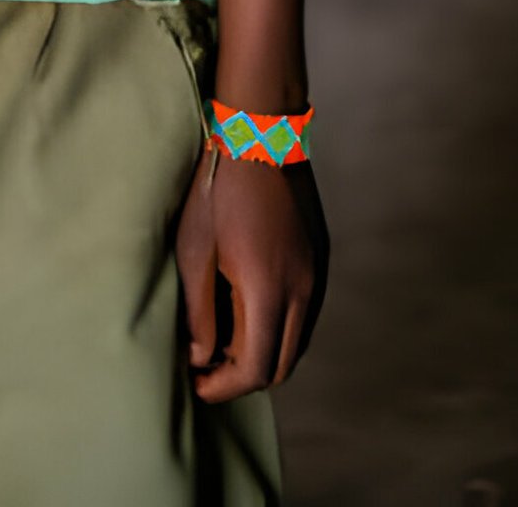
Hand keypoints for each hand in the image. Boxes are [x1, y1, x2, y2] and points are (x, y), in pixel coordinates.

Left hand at [176, 150, 328, 401]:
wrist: (260, 131)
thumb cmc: (218, 185)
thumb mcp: (195, 248)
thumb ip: (199, 311)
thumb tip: (199, 357)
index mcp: (270, 291)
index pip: (256, 369)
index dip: (223, 386)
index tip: (195, 382)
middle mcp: (305, 290)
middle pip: (282, 365)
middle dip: (244, 376)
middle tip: (207, 367)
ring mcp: (318, 274)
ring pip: (298, 341)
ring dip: (265, 352)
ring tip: (224, 340)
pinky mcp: (322, 258)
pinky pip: (306, 312)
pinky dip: (281, 326)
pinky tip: (249, 308)